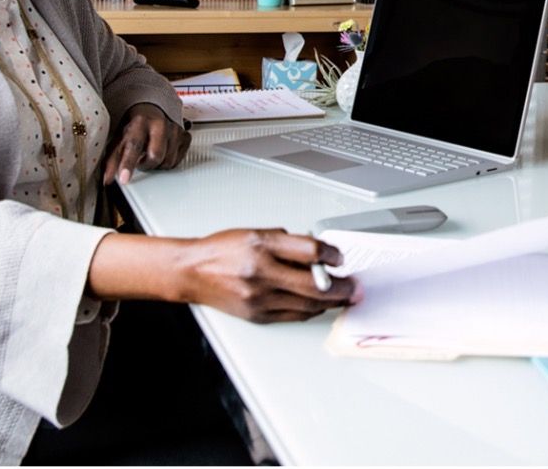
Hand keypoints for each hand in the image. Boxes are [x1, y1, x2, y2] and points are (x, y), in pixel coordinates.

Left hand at [104, 102, 190, 185]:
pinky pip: (178, 160)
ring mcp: (175, 129)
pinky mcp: (185, 136)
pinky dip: (169, 161)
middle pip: (156, 156)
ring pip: (168, 162)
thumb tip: (107, 179)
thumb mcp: (120, 139)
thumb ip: (113, 159)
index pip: (134, 145)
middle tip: (140, 161)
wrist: (151, 109)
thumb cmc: (134, 126)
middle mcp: (160, 124)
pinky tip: (163, 153)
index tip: (124, 179)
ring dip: (157, 165)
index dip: (128, 164)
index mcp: (140, 122)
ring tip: (151, 156)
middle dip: (146, 164)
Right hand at [182, 228, 360, 322]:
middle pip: (315, 284)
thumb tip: (319, 253)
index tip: (339, 257)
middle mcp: (261, 272)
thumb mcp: (257, 233)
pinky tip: (320, 304)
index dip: (332, 255)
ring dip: (331, 301)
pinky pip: (295, 315)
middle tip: (354, 285)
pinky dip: (312, 309)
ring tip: (344, 296)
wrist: (193, 271)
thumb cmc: (224, 249)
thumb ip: (288, 242)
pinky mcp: (258, 315)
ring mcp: (259, 297)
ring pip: (308, 304)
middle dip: (342, 287)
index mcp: (263, 246)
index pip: (310, 251)